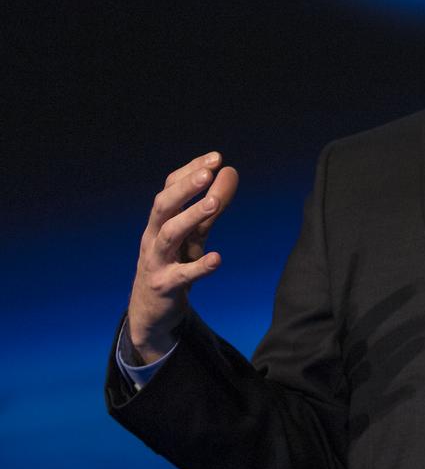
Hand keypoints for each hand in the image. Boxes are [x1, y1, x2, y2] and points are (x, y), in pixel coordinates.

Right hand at [126, 152, 238, 362]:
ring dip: (191, 216)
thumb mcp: (193, 233)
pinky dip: (199, 266)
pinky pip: (181, 275)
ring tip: (214, 202)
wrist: (151, 311)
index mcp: (160, 220)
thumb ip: (212, 206)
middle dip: (185, 188)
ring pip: (169, 234)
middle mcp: (153, 236)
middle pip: (163, 206)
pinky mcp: (165, 286)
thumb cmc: (174, 262)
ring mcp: (156, 261)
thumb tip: (230, 173)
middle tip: (208, 173)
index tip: (216, 158)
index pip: (169, 188)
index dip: (190, 171)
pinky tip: (217, 258)